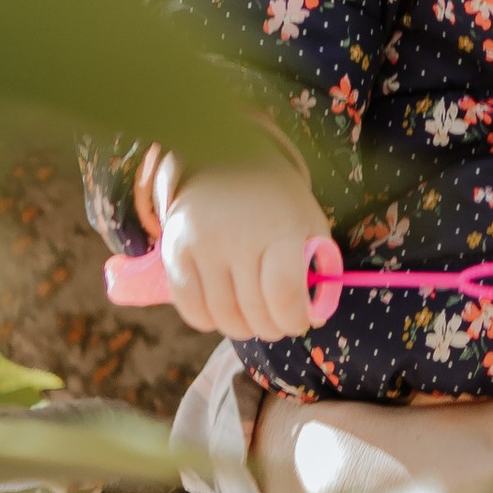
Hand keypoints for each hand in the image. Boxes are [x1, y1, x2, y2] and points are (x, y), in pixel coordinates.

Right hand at [158, 158, 331, 340]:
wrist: (226, 163)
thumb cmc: (276, 204)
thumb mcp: (309, 224)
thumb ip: (319, 270)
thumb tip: (313, 319)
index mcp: (280, 229)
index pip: (284, 294)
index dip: (294, 320)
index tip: (299, 322)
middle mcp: (238, 237)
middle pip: (254, 311)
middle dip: (271, 328)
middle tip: (276, 323)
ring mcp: (202, 245)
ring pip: (222, 317)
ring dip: (241, 329)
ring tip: (251, 318)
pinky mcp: (174, 252)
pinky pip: (191, 310)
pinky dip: (209, 321)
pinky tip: (223, 311)